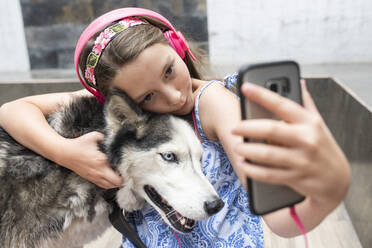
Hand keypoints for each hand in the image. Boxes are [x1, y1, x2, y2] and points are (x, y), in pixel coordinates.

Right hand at [57, 131, 122, 188]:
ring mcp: (94, 176)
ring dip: (116, 184)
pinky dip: (109, 184)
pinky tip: (112, 180)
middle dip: (123, 180)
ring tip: (121, 178)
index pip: (117, 171)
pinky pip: (102, 185)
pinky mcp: (90, 178)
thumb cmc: (79, 144)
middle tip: (127, 175)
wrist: (64, 153)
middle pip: (115, 182)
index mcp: (101, 160)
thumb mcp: (93, 136)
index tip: (129, 168)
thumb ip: (105, 137)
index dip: (125, 171)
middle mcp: (98, 171)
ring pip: (109, 186)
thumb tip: (112, 138)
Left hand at [232, 80, 349, 208]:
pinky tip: (244, 165)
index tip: (245, 87)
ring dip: (247, 151)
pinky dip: (253, 170)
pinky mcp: (296, 178)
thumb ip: (306, 103)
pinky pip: (269, 174)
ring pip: (267, 154)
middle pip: (271, 130)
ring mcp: (302, 160)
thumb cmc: (323, 147)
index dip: (262, 94)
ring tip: (236, 147)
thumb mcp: (318, 123)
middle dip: (247, 128)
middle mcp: (307, 139)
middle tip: (234, 128)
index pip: (282, 104)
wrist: (338, 181)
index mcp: (309, 122)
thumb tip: (299, 81)